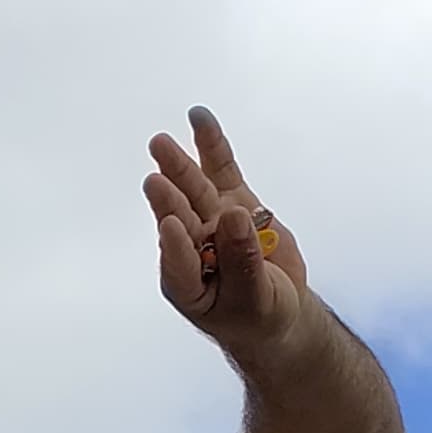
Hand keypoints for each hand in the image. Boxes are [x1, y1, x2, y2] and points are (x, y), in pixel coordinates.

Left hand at [146, 106, 313, 359]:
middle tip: (154, 181)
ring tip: (159, 143)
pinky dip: (211, 145)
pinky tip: (199, 118)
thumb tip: (235, 215)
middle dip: (168, 199)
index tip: (171, 227)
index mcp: (186, 282)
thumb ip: (244, 262)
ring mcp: (212, 220)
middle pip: (180, 219)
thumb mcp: (255, 300)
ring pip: (194, 189)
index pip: (178, 262)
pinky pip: (220, 169)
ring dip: (179, 166)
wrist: (277, 310)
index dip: (175, 246)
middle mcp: (192, 246)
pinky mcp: (232, 200)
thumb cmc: (258, 315)